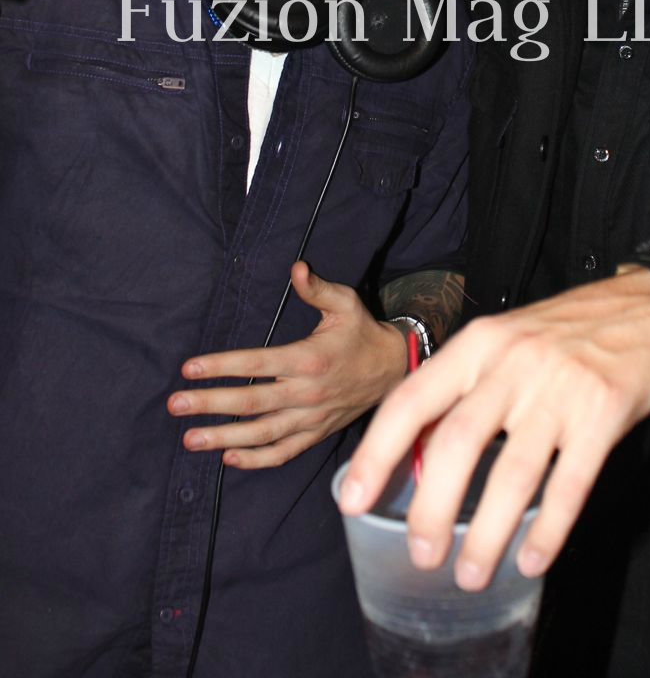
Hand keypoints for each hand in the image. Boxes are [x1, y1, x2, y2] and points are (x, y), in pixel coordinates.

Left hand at [167, 261, 407, 467]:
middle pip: (251, 402)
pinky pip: (283, 452)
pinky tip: (229, 458)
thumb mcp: (345, 303)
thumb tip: (295, 268)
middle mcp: (307, 393)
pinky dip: (256, 459)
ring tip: (191, 439)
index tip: (189, 368)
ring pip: (262, 433)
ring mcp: (312, 418)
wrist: (396, 369)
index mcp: (309, 358)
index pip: (257, 363)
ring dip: (224, 437)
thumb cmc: (363, 332)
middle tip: (176, 404)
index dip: (221, 366)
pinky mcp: (317, 433)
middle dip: (210, 404)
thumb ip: (317, 288)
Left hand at [339, 268, 649, 589]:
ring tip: (470, 575)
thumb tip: (416, 455)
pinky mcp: (603, 415)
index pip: (412, 399)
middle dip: (432, 508)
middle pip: (458, 442)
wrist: (647, 310)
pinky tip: (531, 560)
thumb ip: (463, 388)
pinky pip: (570, 484)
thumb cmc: (564, 333)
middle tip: (421, 556)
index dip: (377, 452)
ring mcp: (560, 390)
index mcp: (477, 345)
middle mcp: (512, 364)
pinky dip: (548, 529)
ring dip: (487, 532)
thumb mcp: (503, 340)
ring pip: (513, 473)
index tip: (353, 500)